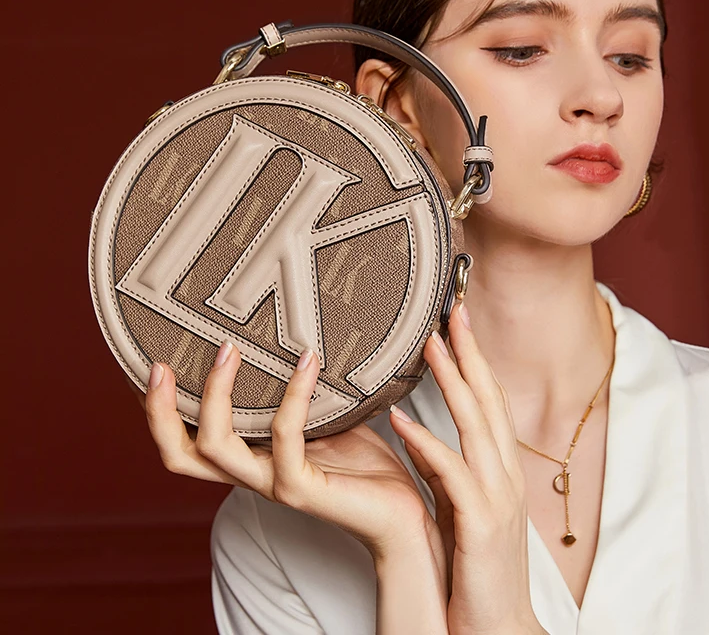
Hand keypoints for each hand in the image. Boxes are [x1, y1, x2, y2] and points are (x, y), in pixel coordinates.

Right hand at [142, 342, 445, 565]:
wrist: (401, 514)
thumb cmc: (363, 466)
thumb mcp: (325, 421)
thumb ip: (300, 397)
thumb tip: (295, 344)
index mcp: (251, 460)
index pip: (188, 445)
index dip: (160, 413)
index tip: (157, 364)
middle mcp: (253, 475)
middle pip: (180, 456)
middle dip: (161, 411)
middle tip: (161, 364)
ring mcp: (274, 484)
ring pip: (217, 446)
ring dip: (217, 393)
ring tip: (230, 348)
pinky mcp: (303, 488)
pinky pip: (284, 436)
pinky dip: (293, 395)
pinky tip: (308, 362)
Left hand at [387, 302, 540, 634]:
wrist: (497, 629)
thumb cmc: (476, 567)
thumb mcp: (462, 506)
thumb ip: (446, 467)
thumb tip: (417, 431)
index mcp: (500, 469)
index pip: (489, 402)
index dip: (474, 360)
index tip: (456, 324)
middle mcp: (505, 475)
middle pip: (489, 401)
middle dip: (471, 353)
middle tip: (452, 311)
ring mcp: (498, 499)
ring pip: (478, 427)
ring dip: (454, 382)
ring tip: (428, 346)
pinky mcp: (481, 526)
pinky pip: (453, 476)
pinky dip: (428, 445)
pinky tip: (402, 421)